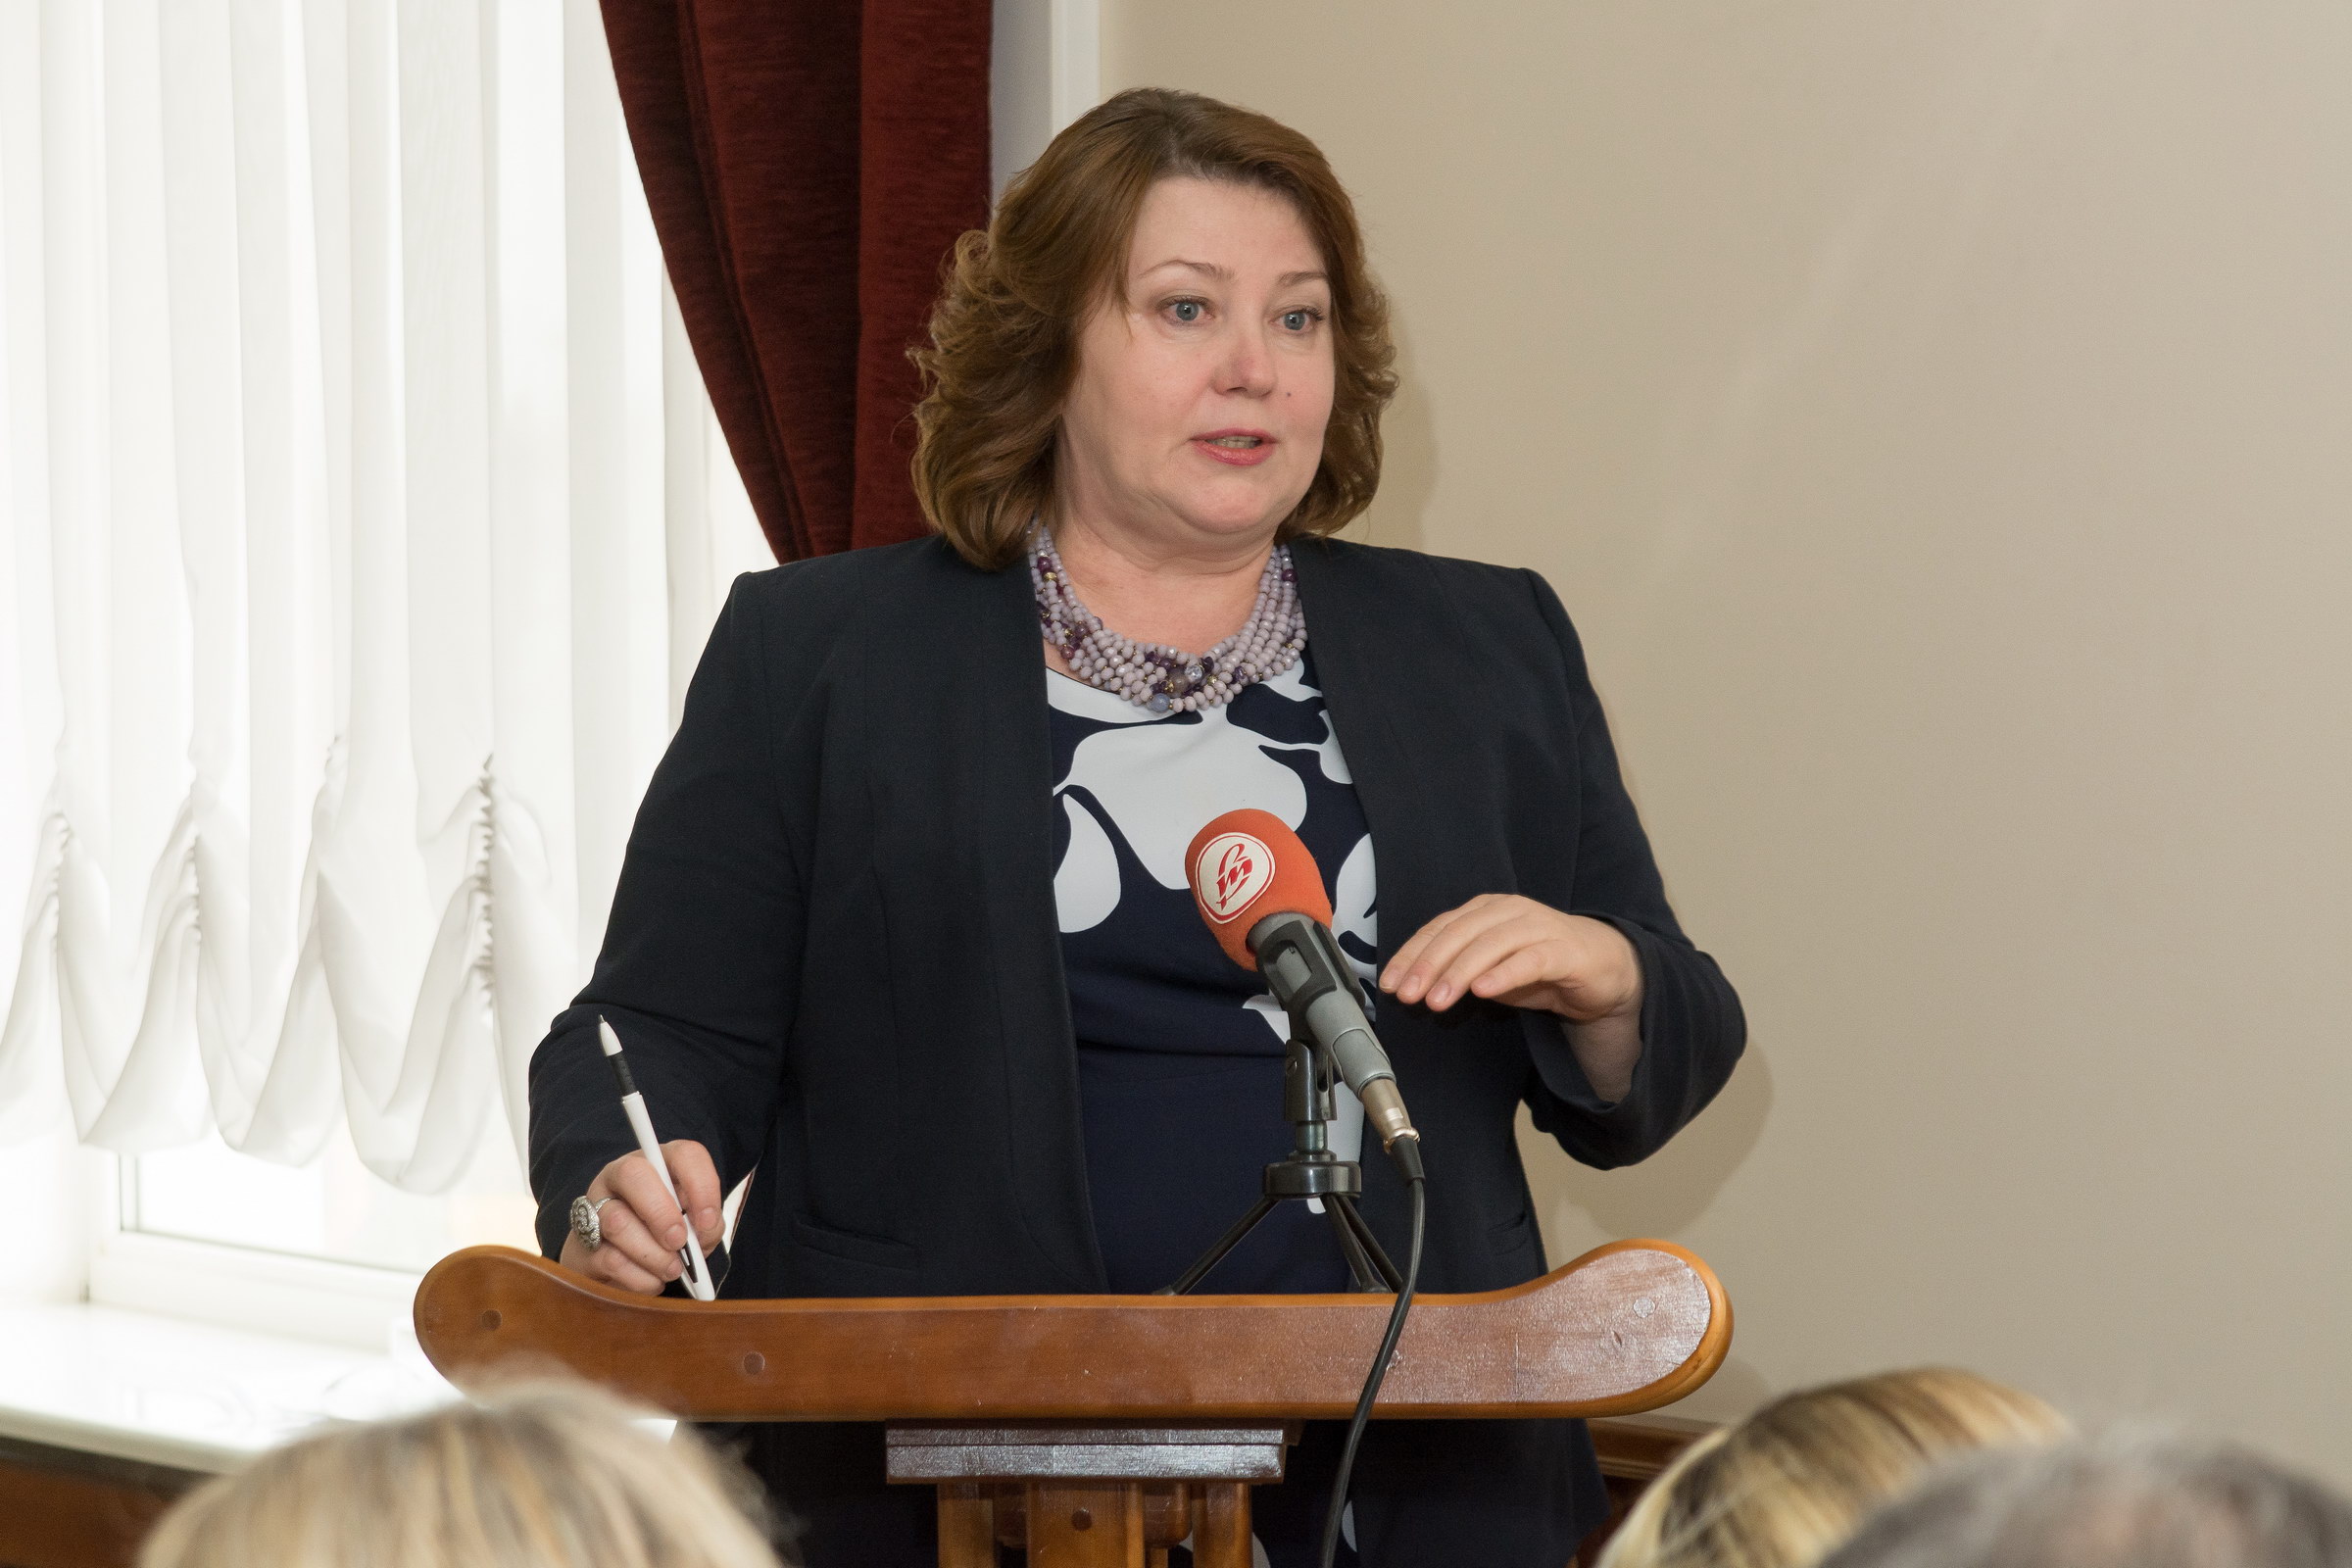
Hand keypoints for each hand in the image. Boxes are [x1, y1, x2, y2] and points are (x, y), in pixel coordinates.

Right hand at [557, 1140, 724, 1294]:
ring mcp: (597, 1205)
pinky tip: (651, 1280)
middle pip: (634, 1173)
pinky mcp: (583, 1242)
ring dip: (653, 1255)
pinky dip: (640, 1278)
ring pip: (617, 1222)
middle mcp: (622, 1175)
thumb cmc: (667, 1236)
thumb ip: (706, 1226)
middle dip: (662, 1214)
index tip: (708, 1221)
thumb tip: (701, 1234)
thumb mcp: (695, 1226)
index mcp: (660, 1163)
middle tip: (679, 1243)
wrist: (623, 1264)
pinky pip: (611, 1260)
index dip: (701, 1186)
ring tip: (670, 1269)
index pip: (684, 1154)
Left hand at [1379, 895, 1641, 1023]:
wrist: (1602, 968)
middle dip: (1429, 965)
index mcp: (1485, 910)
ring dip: (1460, 972)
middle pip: (1460, 933)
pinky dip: (1504, 973)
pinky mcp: (1564, 950)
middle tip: (1408, 994)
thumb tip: (1412, 987)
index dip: (1412, 954)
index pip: (1439, 928)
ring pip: (1491, 945)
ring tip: (1437, 1000)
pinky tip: (1483, 991)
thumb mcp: (1489, 969)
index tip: (1390, 983)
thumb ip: (1456, 971)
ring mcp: (1538, 926)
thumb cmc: (1539, 965)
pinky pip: (1530, 960)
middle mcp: (1508, 911)